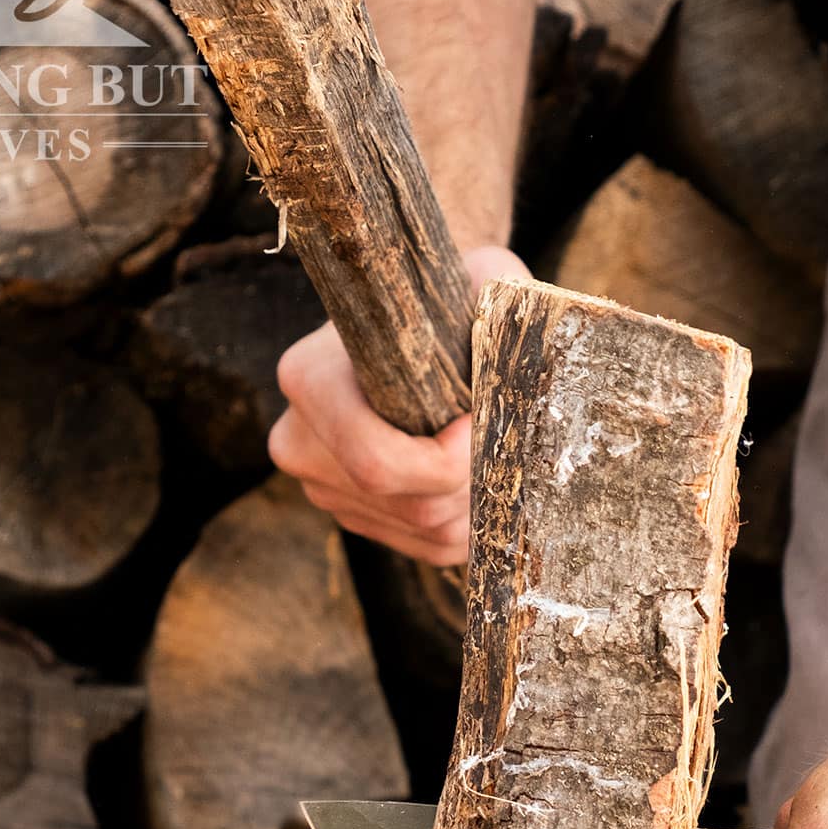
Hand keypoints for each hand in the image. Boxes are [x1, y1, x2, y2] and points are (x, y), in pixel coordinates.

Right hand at [269, 246, 529, 565]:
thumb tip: (528, 352)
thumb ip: (501, 300)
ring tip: (492, 450)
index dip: (450, 460)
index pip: (377, 463)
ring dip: (477, 500)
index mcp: (309, 379)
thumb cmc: (448, 296)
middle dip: (474, 480)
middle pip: (411, 506)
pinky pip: (426, 548)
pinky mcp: (354, 516)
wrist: (412, 319)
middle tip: (505, 438)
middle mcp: (299, 442)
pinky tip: (478, 479)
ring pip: (424, 530)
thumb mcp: (479, 280)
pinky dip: (468, 523)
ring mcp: (322, 487)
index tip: (484, 419)